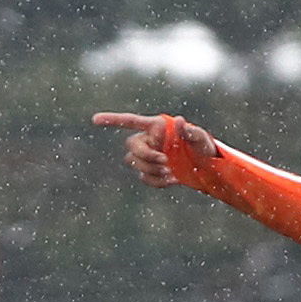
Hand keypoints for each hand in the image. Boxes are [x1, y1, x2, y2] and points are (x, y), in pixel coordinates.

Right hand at [91, 111, 217, 187]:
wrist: (205, 169)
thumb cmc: (205, 148)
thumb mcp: (201, 139)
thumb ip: (191, 132)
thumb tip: (180, 121)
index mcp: (157, 126)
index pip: (131, 121)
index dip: (112, 120)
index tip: (95, 120)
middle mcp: (149, 139)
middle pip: (132, 146)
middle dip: (146, 156)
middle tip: (166, 161)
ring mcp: (148, 155)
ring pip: (135, 163)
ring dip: (151, 170)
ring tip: (171, 172)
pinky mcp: (151, 170)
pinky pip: (143, 177)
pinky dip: (155, 181)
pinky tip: (171, 180)